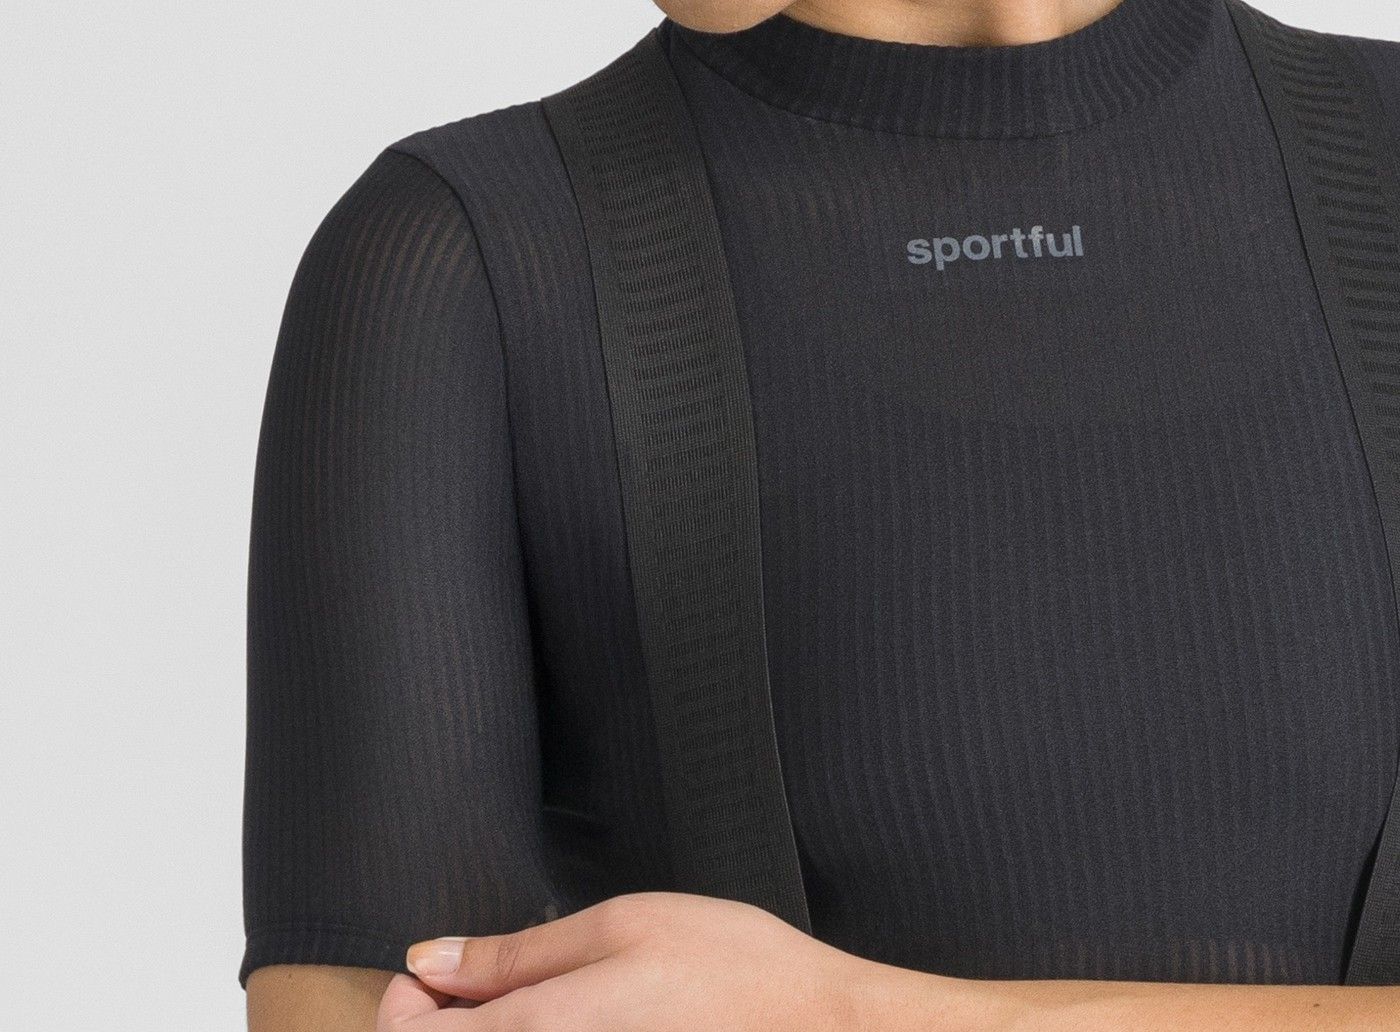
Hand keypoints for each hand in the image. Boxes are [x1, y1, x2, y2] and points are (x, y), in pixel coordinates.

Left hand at [376, 891, 906, 1031]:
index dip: (401, 1008)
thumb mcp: (619, 926)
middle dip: (437, 1026)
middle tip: (462, 983)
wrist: (817, 1026)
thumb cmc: (732, 968)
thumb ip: (517, 951)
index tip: (422, 975)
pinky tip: (562, 1023)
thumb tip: (433, 960)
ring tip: (511, 1000)